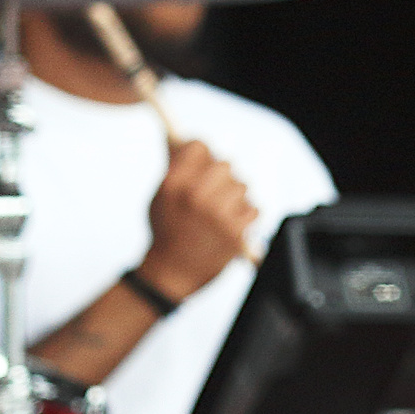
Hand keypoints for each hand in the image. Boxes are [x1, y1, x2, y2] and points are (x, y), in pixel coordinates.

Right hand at [138, 139, 257, 299]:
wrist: (170, 275)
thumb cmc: (167, 233)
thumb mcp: (160, 197)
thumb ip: (176, 169)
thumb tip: (183, 138)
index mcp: (173, 184)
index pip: (199, 146)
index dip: (203, 152)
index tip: (204, 158)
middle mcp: (194, 196)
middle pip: (225, 163)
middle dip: (222, 177)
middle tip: (214, 190)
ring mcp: (216, 215)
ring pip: (242, 186)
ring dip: (234, 198)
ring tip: (218, 215)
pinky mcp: (235, 232)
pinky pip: (254, 208)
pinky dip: (245, 216)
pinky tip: (229, 226)